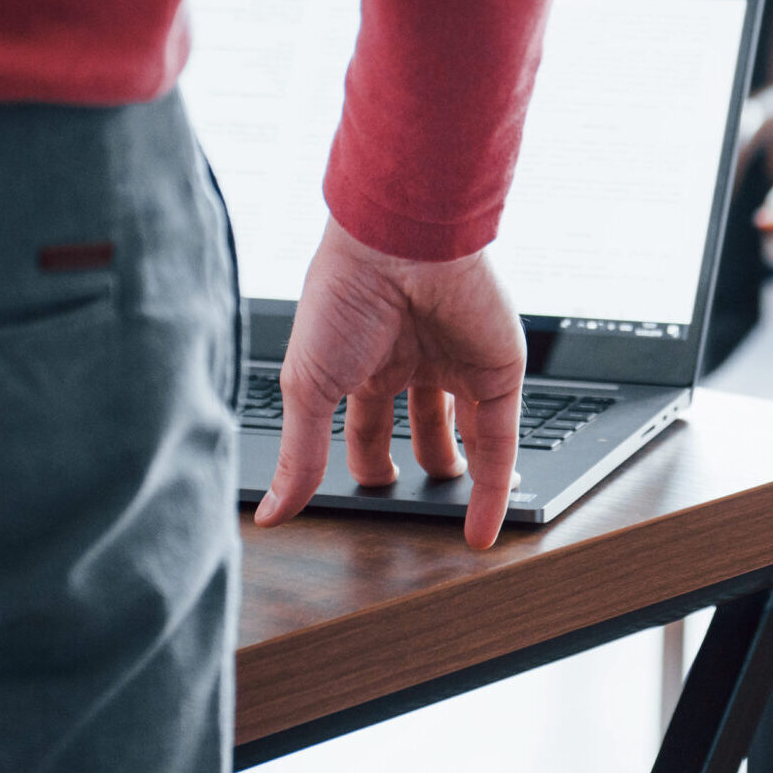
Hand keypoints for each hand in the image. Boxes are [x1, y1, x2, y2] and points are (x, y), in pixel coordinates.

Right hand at [253, 218, 525, 548]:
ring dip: (461, 481)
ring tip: (454, 524)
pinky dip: (494, 488)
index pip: (367, 427)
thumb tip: (272, 511)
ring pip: (467, 435)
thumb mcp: (309, 387)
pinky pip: (501, 439)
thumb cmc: (343, 294)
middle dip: (417, 470)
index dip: (366, 465)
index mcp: (365, 361)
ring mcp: (460, 365)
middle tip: (412, 510)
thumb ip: (299, 453)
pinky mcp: (498, 371)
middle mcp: (415, 361)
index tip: (364, 499)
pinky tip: (482, 530)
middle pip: (420, 429)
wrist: (399, 243)